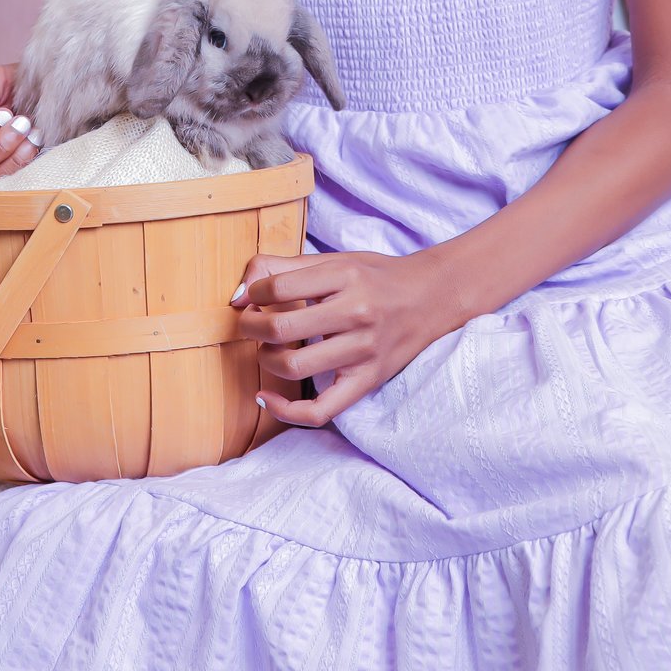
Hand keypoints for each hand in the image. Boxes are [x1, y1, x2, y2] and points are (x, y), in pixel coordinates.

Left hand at [231, 248, 461, 426]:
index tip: (251, 296)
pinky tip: (265, 397)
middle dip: (250, 327)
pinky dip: (286, 410)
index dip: (252, 293)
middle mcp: (356, 313)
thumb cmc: (376, 277)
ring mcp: (364, 351)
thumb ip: (283, 268)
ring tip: (268, 349)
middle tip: (249, 323)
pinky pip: (320, 410)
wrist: (433, 297)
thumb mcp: (335, 260)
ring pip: (294, 367)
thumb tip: (237, 292)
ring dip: (265, 359)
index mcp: (345, 276)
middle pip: (281, 329)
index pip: (278, 287)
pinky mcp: (367, 380)